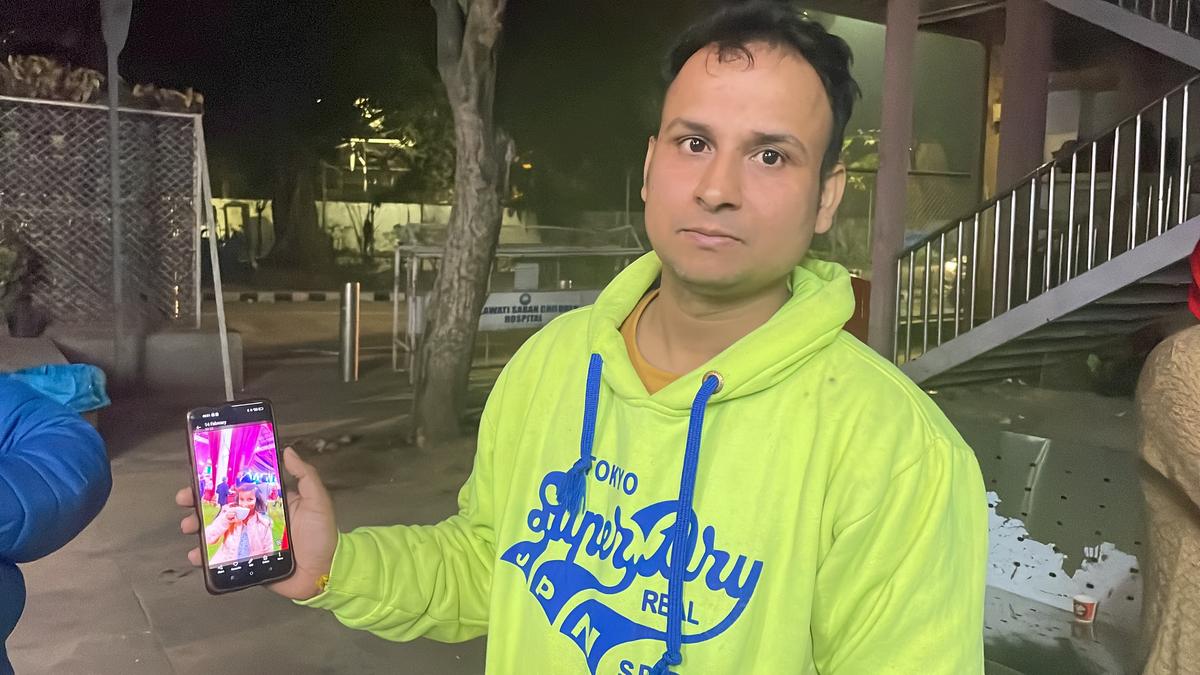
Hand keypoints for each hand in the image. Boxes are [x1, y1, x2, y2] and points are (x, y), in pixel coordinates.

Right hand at [177, 447, 337, 600]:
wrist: (325, 571)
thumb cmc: (323, 534)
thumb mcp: (317, 500)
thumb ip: (305, 475)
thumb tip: (288, 450)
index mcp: (268, 501)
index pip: (238, 486)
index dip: (218, 481)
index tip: (199, 474)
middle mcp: (254, 518)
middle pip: (220, 507)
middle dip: (198, 502)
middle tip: (185, 499)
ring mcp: (246, 540)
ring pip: (215, 530)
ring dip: (197, 526)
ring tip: (189, 526)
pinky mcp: (244, 561)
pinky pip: (219, 558)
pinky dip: (204, 557)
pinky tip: (196, 555)